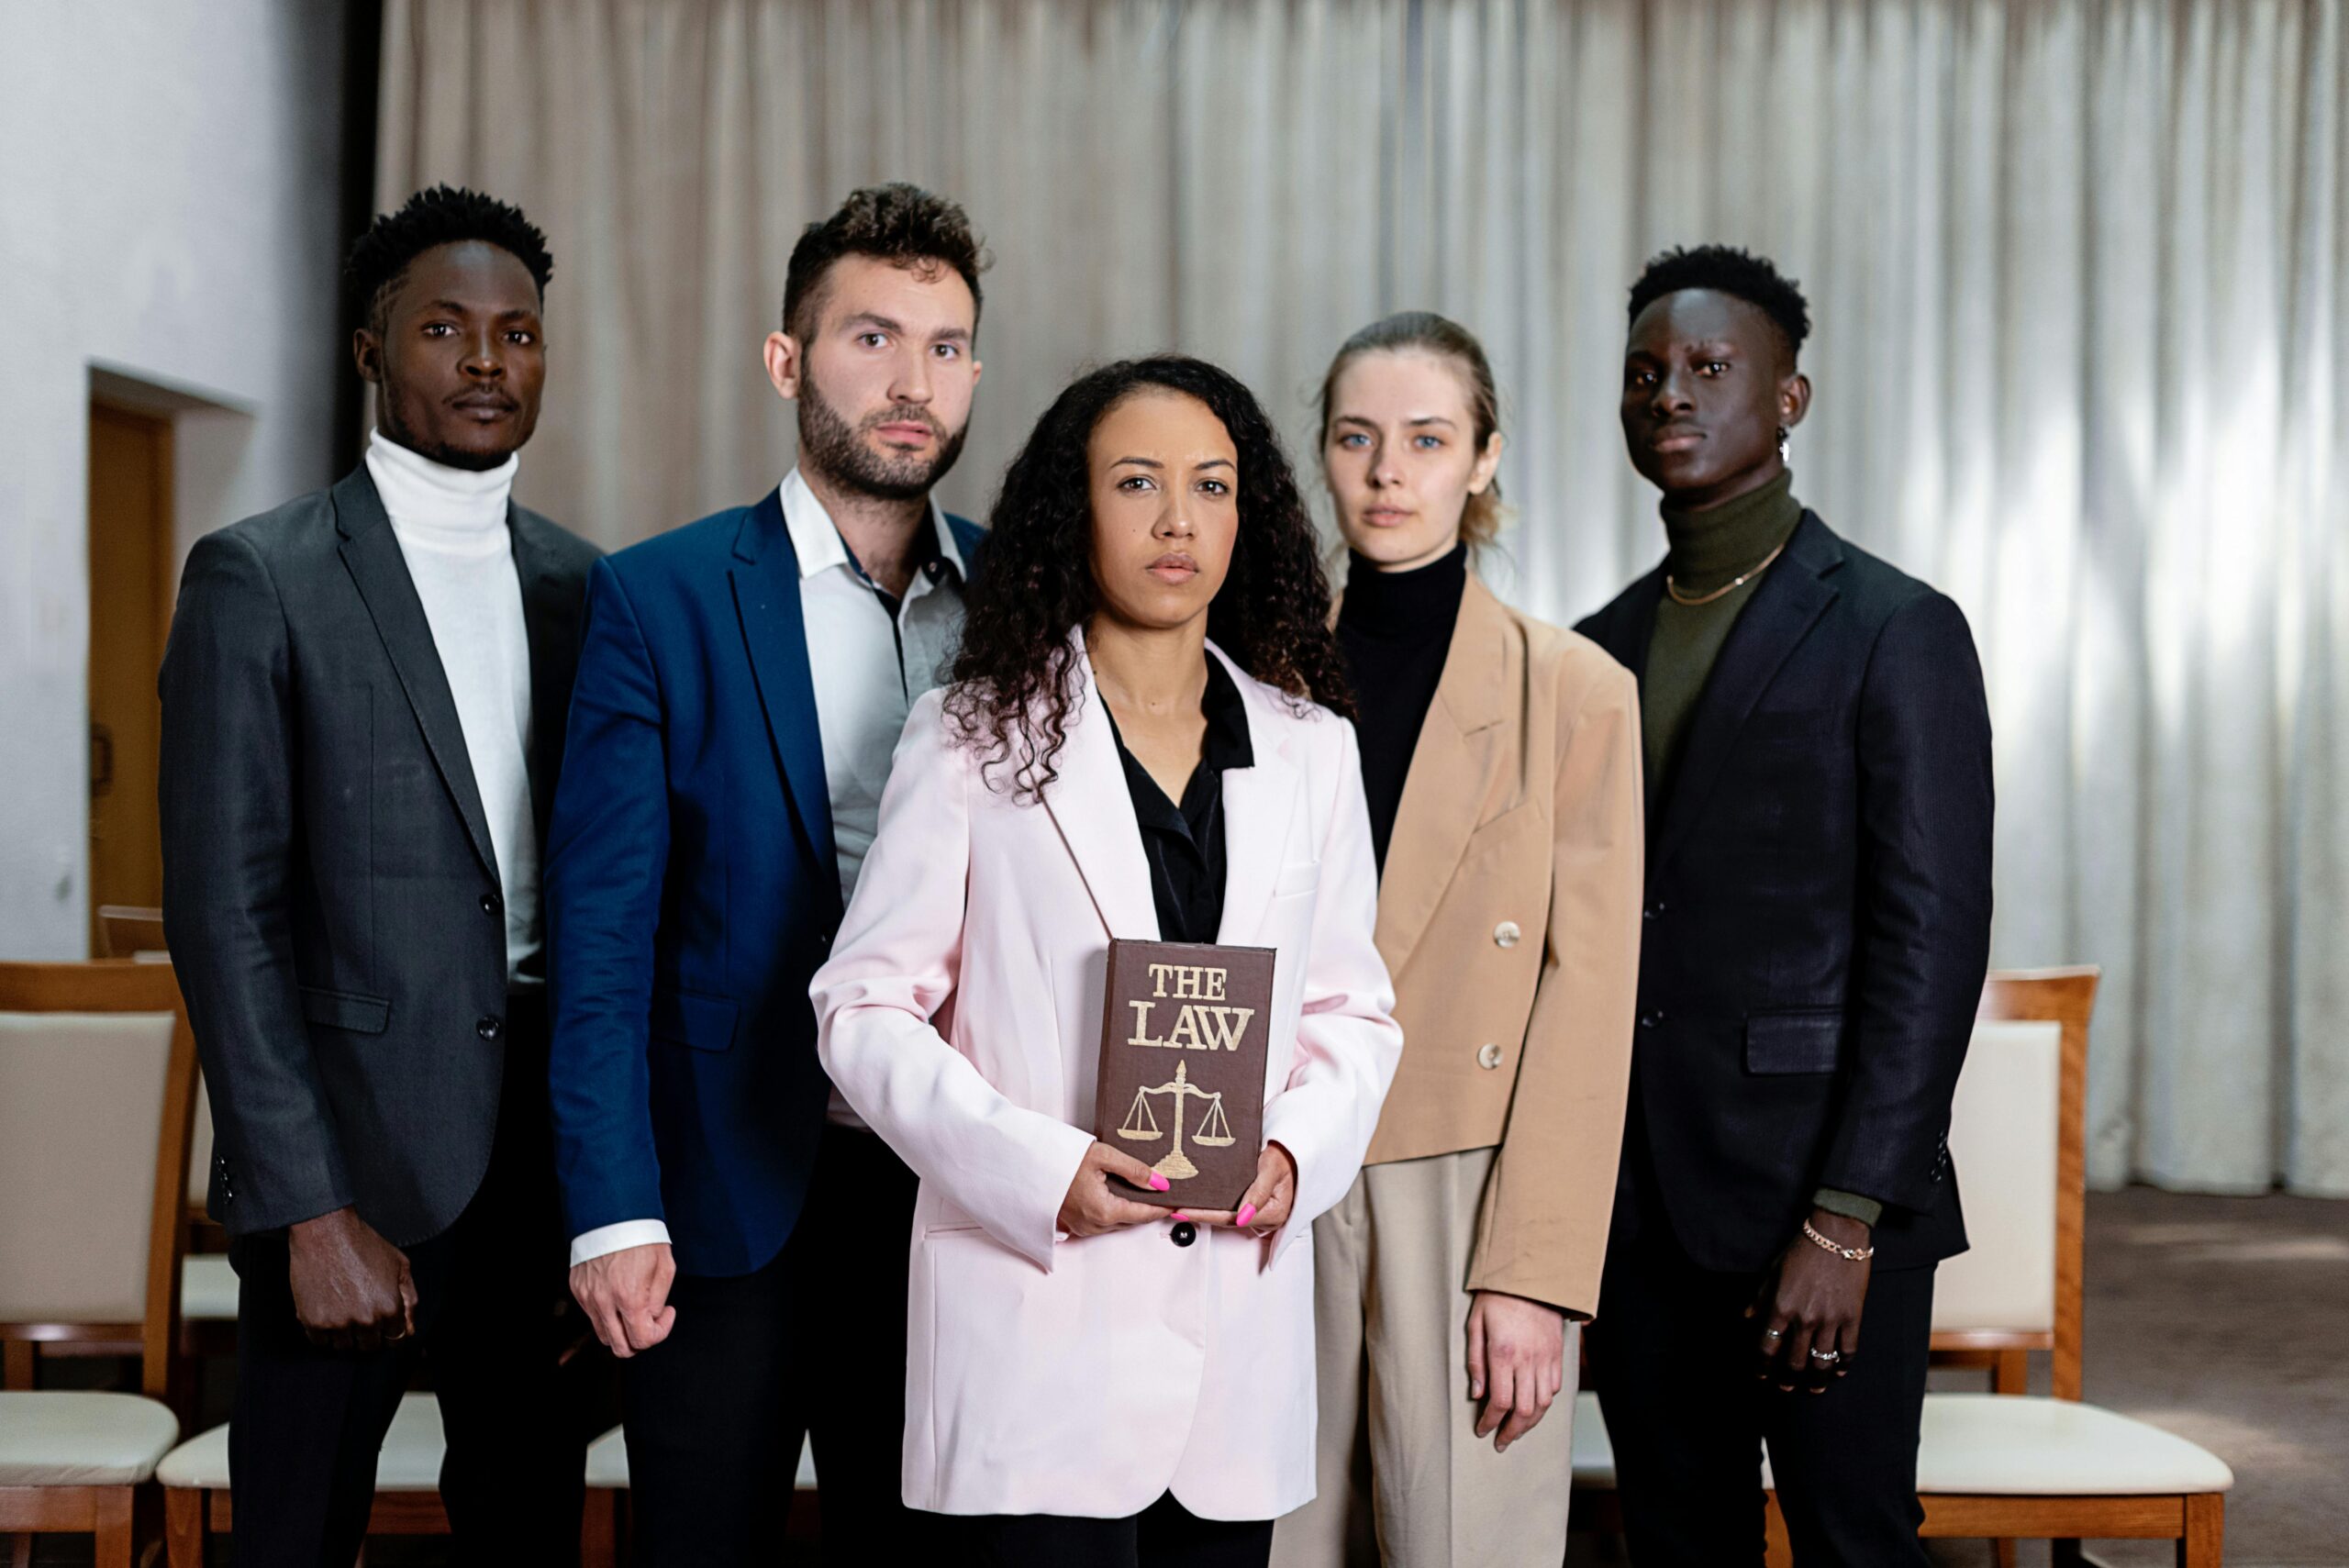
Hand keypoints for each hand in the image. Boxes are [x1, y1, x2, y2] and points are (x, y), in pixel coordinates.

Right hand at [287, 1206, 415, 1351]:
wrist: (325, 1232)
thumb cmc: (364, 1244)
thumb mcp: (399, 1265)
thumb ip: (409, 1300)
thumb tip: (409, 1329)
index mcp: (390, 1307)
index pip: (395, 1339)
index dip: (389, 1333)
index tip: (382, 1327)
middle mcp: (366, 1320)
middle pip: (369, 1347)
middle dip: (368, 1336)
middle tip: (360, 1317)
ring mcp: (338, 1323)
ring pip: (344, 1347)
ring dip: (344, 1336)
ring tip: (342, 1312)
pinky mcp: (312, 1321)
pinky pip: (319, 1342)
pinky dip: (323, 1333)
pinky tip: (326, 1313)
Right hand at [570, 1242, 676, 1358]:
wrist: (612, 1212)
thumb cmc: (643, 1238)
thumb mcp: (665, 1268)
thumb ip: (658, 1302)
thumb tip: (650, 1321)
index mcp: (629, 1298)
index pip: (642, 1341)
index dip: (660, 1333)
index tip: (667, 1313)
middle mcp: (604, 1302)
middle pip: (620, 1348)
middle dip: (639, 1340)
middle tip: (650, 1319)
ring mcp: (587, 1297)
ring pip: (604, 1335)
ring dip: (622, 1329)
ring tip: (634, 1306)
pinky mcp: (578, 1290)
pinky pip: (593, 1315)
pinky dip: (608, 1313)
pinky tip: (619, 1291)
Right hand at [1058, 1140, 1170, 1237]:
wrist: (1030, 1164)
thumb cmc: (1061, 1159)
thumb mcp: (1103, 1156)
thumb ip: (1135, 1170)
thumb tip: (1159, 1183)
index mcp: (1103, 1211)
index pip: (1143, 1214)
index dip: (1162, 1208)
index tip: (1176, 1204)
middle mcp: (1093, 1225)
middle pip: (1131, 1221)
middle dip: (1147, 1209)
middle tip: (1162, 1196)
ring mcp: (1082, 1228)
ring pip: (1117, 1224)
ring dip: (1130, 1212)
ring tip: (1142, 1194)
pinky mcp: (1074, 1226)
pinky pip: (1102, 1224)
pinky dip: (1114, 1213)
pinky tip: (1117, 1198)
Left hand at [1188, 1142, 1297, 1235]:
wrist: (1296, 1150)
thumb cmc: (1287, 1155)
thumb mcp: (1272, 1167)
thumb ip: (1258, 1192)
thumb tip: (1242, 1216)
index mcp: (1274, 1213)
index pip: (1232, 1218)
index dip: (1206, 1215)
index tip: (1184, 1211)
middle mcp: (1268, 1219)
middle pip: (1228, 1221)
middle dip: (1200, 1216)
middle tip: (1174, 1209)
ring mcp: (1261, 1216)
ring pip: (1229, 1218)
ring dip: (1205, 1213)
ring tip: (1180, 1207)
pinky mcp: (1256, 1209)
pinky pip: (1233, 1211)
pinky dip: (1215, 1208)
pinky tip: (1199, 1203)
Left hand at [1467, 1291, 1567, 1450]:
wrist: (1530, 1276)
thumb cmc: (1497, 1298)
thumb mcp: (1475, 1324)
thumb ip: (1475, 1362)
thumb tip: (1477, 1394)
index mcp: (1503, 1353)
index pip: (1499, 1401)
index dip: (1490, 1422)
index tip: (1482, 1431)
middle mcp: (1528, 1359)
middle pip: (1524, 1410)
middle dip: (1511, 1431)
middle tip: (1501, 1441)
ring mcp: (1546, 1357)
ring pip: (1543, 1404)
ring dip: (1530, 1423)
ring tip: (1517, 1431)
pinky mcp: (1557, 1353)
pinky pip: (1554, 1387)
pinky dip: (1544, 1403)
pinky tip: (1533, 1408)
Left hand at [1747, 1207, 1871, 1392]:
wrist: (1836, 1235)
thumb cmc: (1801, 1250)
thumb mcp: (1773, 1271)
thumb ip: (1760, 1297)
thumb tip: (1747, 1317)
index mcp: (1781, 1307)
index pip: (1767, 1346)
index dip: (1762, 1366)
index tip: (1762, 1375)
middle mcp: (1804, 1318)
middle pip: (1794, 1360)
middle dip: (1788, 1379)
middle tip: (1786, 1388)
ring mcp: (1830, 1319)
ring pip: (1821, 1361)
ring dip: (1816, 1379)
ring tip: (1814, 1387)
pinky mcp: (1852, 1317)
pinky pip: (1848, 1349)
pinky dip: (1843, 1364)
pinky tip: (1838, 1371)